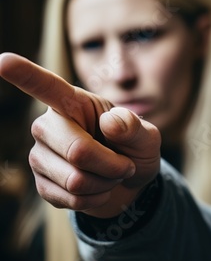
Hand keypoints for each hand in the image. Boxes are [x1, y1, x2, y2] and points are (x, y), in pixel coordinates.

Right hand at [0, 52, 160, 217]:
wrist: (129, 184)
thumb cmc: (134, 150)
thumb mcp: (146, 136)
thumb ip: (133, 127)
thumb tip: (110, 123)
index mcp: (73, 102)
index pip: (46, 86)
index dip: (23, 73)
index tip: (3, 61)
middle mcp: (48, 126)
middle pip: (77, 151)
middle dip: (111, 166)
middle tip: (124, 165)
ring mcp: (40, 155)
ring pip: (76, 181)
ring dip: (105, 183)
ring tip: (109, 175)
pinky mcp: (41, 184)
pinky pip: (73, 200)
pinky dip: (96, 199)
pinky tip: (98, 189)